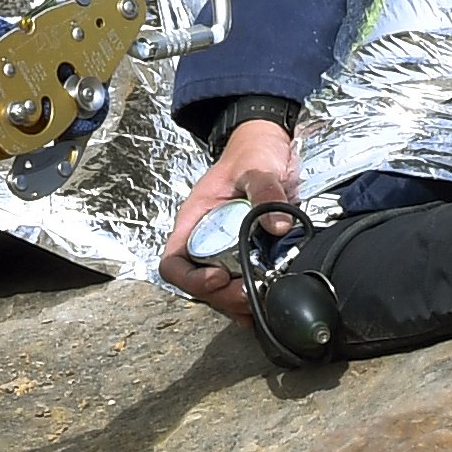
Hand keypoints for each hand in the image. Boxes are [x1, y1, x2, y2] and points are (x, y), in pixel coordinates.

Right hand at [158, 118, 296, 324]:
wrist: (269, 144)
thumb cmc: (253, 151)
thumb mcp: (256, 167)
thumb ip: (265, 192)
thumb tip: (278, 225)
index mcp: (195, 219)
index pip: (173, 262)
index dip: (190, 278)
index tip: (219, 277)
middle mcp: (204, 239)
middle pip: (198, 284)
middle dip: (222, 296)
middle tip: (250, 296)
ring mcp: (223, 250)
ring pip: (219, 290)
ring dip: (236, 302)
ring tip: (261, 301)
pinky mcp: (245, 255)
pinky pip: (239, 284)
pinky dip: (249, 300)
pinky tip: (264, 307)